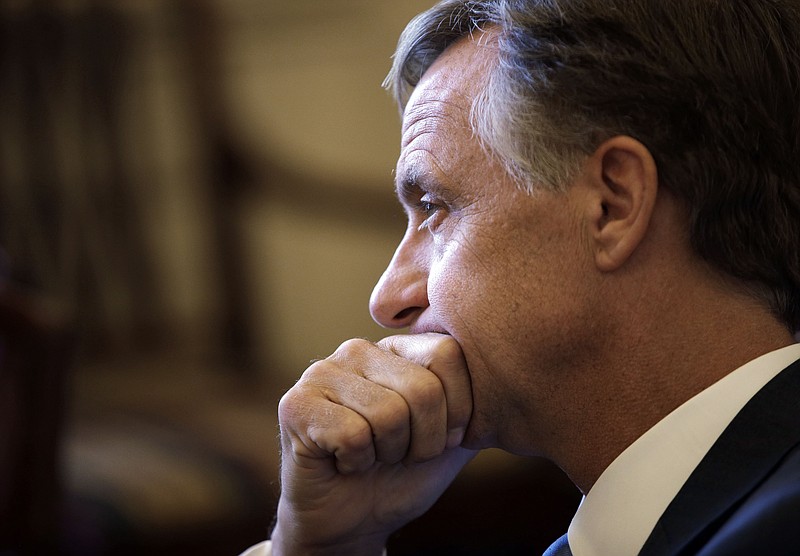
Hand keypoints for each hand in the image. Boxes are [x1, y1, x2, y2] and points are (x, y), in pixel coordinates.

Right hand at [271, 333, 474, 555]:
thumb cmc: (402, 476)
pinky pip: (352, 435)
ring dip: (387, 454)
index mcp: (397, 348)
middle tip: (399, 454)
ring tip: (370, 456)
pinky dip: (356, 463)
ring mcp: (322, 372)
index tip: (439, 437)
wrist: (352, 522)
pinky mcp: (295, 404)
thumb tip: (510, 377)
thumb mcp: (453, 438)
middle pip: (422, 388)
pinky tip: (343, 462)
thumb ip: (479, 404)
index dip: (457, 410)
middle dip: (423, 441)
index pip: (448, 353)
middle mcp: (358, 349)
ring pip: (388, 414)